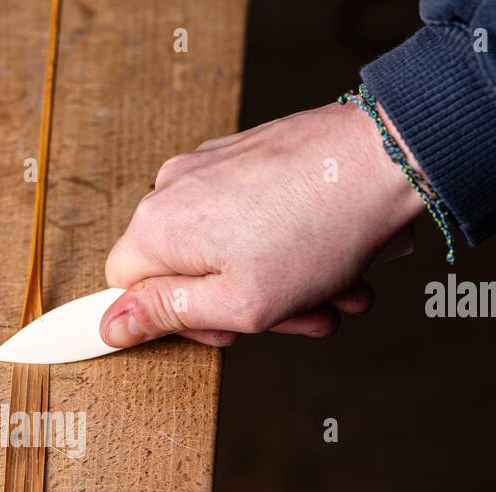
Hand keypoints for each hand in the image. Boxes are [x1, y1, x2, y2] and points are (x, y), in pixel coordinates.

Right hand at [101, 101, 423, 347]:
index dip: (173, 321)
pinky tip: (335, 264)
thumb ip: (167, 314)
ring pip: (228, 248)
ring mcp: (213, 165)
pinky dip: (288, 247)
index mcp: (157, 226)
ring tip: (335, 296)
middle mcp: (174, 187)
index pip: (126, 287)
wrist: (385, 157)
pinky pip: (253, 217)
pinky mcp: (250, 154)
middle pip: (185, 270)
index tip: (224, 333)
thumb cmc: (314, 234)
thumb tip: (110, 326)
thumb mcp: (235, 303)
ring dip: (280, 284)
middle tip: (296, 321)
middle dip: (243, 306)